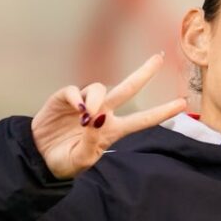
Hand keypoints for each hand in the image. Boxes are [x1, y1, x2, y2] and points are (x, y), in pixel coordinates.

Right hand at [31, 53, 187, 179]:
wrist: (38, 157)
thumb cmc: (64, 161)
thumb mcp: (80, 161)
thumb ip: (91, 145)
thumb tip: (97, 120)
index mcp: (113, 130)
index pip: (142, 120)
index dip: (162, 112)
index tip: (182, 104)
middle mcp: (103, 113)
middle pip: (128, 89)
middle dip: (144, 73)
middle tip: (158, 58)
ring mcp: (84, 104)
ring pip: (100, 88)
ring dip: (98, 98)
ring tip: (89, 115)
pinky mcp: (63, 99)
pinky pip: (74, 91)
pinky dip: (77, 96)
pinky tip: (78, 107)